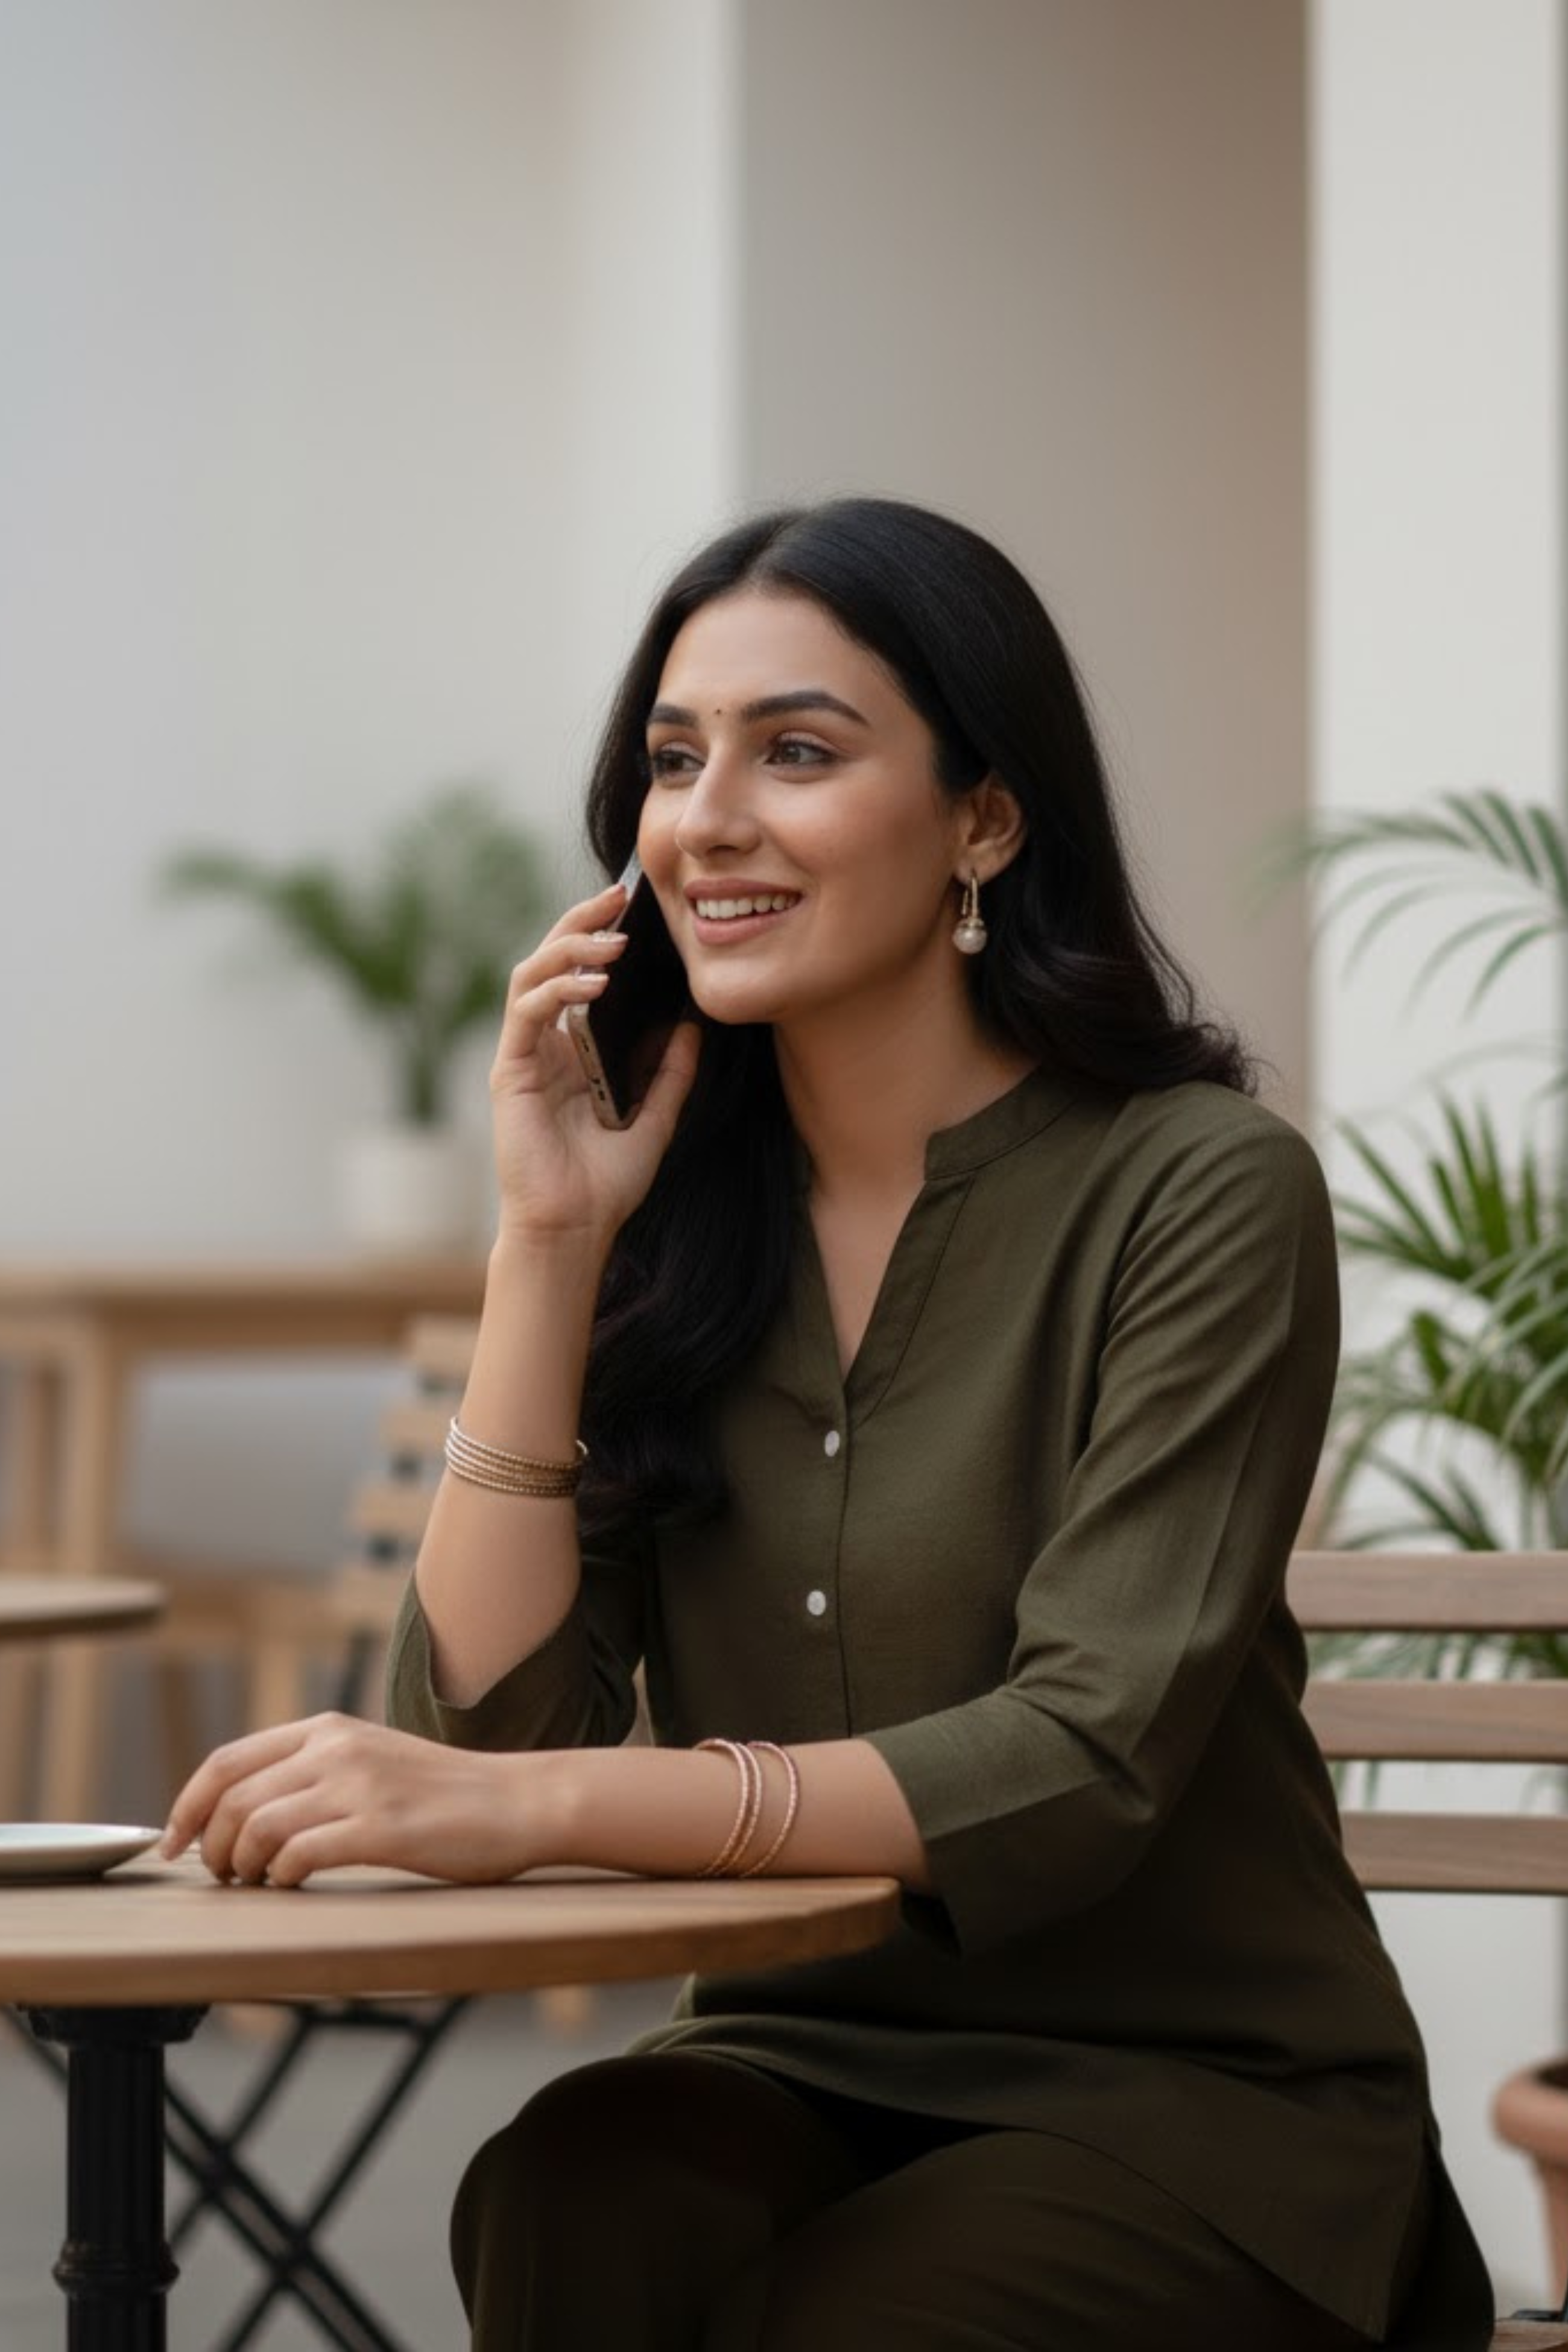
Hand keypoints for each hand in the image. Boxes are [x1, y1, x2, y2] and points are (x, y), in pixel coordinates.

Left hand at [161, 1714, 549, 1888]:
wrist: (520, 1801)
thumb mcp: (373, 1760)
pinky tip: (291, 1887)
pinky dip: (280, 1878)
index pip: (228, 1761)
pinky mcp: (382, 1828)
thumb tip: (248, 1813)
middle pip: (233, 1797)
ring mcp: (360, 1786)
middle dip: (210, 1846)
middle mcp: (337, 1749)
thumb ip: (317, 1771)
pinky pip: (300, 1855)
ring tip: (253, 1885)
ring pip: (258, 1826)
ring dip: (240, 1866)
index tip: (175, 1844)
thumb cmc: (448, 1795)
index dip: (188, 1806)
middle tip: (221, 1878)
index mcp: (329, 1728)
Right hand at [490, 880, 699, 1244]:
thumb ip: (671, 1074)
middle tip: (619, 896)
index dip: (602, 938)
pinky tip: (593, 985)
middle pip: (552, 961)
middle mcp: (545, 1046)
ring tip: (613, 940)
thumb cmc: (606, 1184)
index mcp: (574, 1051)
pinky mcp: (509, 1071)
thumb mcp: (657, 1120)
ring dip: (570, 948)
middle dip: (582, 923)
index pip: (581, 976)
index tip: (637, 910)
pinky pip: (526, 1012)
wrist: (575, 1229)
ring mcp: (524, 1055)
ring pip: (532, 974)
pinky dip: (557, 989)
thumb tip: (692, 1026)